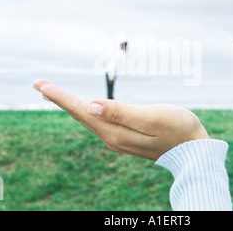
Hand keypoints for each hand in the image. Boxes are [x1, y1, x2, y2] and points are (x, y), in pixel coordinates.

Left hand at [33, 79, 208, 159]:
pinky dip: (85, 110)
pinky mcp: (125, 136)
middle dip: (59, 99)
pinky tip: (83, 107)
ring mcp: (118, 138)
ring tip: (54, 95)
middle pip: (80, 114)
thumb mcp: (150, 118)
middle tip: (39, 85)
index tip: (40, 84)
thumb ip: (120, 113)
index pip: (81, 110)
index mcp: (114, 132)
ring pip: (87, 118)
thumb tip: (90, 106)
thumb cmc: (177, 128)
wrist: (193, 149)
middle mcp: (111, 137)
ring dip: (70, 105)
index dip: (60, 96)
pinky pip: (98, 121)